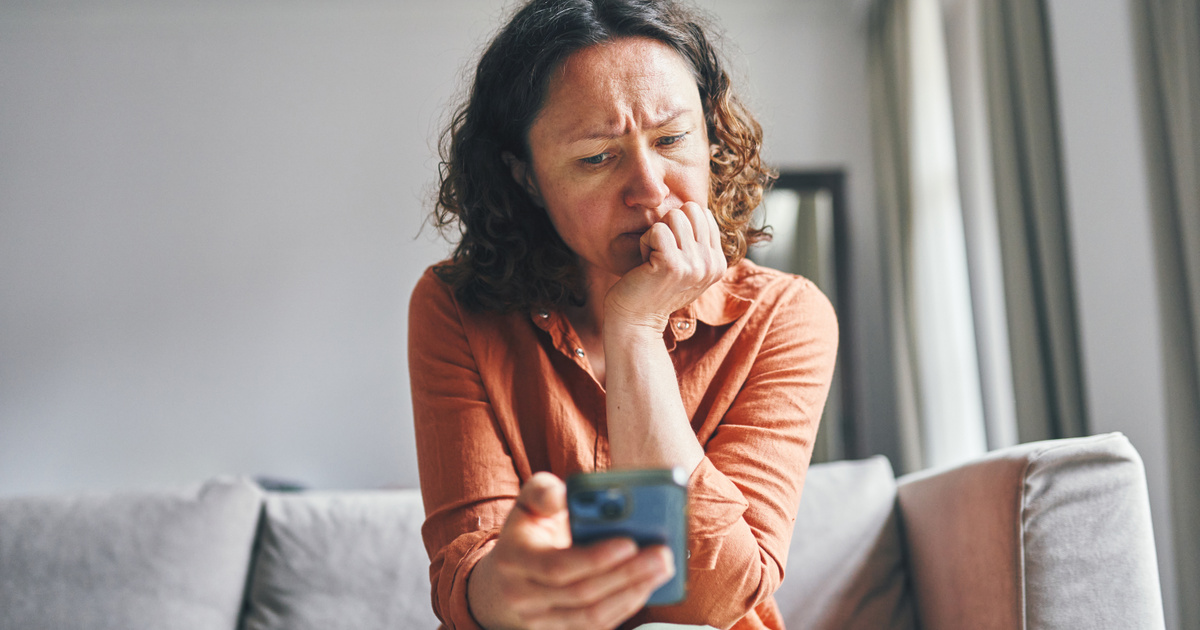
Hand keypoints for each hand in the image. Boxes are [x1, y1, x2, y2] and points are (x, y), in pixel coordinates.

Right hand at [467, 472, 675, 629]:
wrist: (507, 575)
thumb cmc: (528, 530)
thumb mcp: (528, 502)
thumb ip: (544, 492)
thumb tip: (565, 495)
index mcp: (514, 558)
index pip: (557, 566)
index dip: (596, 558)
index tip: (630, 542)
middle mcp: (522, 595)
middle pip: (582, 593)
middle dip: (627, 574)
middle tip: (662, 555)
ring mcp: (539, 620)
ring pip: (592, 616)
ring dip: (633, 593)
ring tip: (663, 570)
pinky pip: (596, 626)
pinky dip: (626, 606)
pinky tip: (647, 586)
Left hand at [604, 202, 726, 332]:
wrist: (636, 319)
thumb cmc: (654, 286)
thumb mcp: (686, 266)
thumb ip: (698, 242)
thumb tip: (696, 207)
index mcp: (718, 263)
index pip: (702, 213)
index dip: (679, 227)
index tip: (670, 253)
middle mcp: (712, 264)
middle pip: (691, 209)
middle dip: (668, 226)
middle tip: (660, 253)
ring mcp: (695, 265)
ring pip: (674, 216)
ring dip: (655, 234)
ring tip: (653, 259)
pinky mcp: (673, 266)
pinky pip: (657, 229)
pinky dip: (644, 242)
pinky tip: (645, 264)